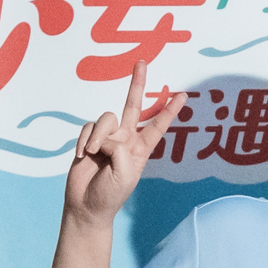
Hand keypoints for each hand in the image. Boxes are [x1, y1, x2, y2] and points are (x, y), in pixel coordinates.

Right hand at [64, 61, 184, 225]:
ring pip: (106, 118)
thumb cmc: (111, 193)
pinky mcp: (88, 138)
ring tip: (94, 153)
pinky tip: (84, 155)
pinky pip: (87, 127)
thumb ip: (121, 149)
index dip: (169, 110)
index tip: (183, 95)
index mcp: (141, 149)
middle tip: (142, 62)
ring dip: (99, 136)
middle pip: (133, 105)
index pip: (158, 125)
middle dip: (137, 83)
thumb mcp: (125, 173)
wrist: (85, 205)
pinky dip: (85, 140)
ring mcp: (107, 137)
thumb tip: (107, 136)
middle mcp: (126, 139)